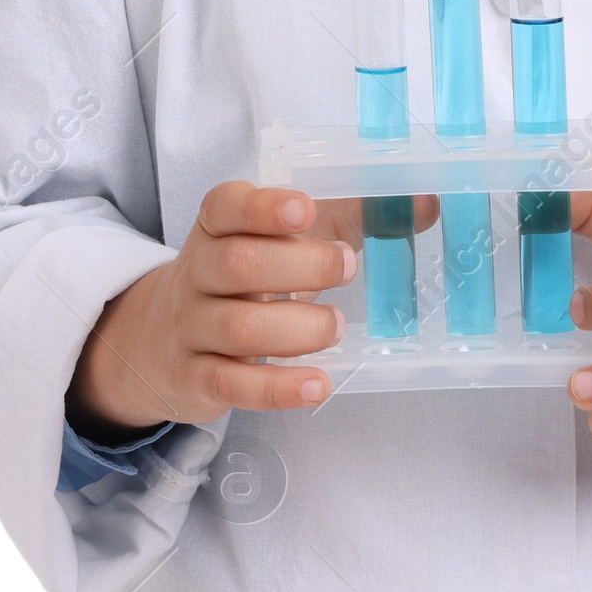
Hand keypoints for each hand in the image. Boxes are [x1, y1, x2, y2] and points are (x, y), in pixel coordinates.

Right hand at [66, 183, 378, 440]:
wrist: (162, 340)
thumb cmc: (247, 275)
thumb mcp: (287, 237)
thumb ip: (354, 214)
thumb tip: (428, 203)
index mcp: (217, 224)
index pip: (225, 205)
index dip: (263, 206)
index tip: (305, 209)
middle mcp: (197, 271)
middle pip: (238, 264)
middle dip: (298, 267)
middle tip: (346, 267)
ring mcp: (191, 327)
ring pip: (238, 328)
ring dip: (296, 329)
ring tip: (334, 327)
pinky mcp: (195, 379)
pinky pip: (234, 385)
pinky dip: (279, 389)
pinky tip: (318, 385)